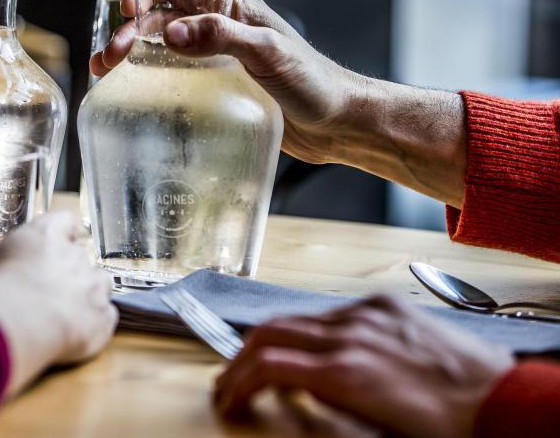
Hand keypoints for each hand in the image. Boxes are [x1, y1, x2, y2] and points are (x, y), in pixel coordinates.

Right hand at [0, 211, 116, 395]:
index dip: (62, 230)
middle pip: (82, 252)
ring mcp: (92, 286)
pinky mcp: (103, 319)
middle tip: (50, 285)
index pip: (64, 220)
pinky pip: (108, 315)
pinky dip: (98, 322)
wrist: (14, 325)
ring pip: (101, 280)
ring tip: (69, 308)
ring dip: (89, 291)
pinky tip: (82, 331)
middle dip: (70, 267)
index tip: (58, 237)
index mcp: (43, 236)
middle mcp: (73, 256)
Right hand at [89, 0, 365, 163]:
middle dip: (129, 30)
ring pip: (160, 47)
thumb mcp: (268, 53)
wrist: (339, 125)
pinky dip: (146, 79)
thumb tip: (170, 32)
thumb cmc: (315, 82)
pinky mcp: (214, 88)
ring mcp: (214, 59)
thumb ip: (221, 36)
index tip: (127, 10)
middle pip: (160, 17)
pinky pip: (172, 76)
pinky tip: (131, 93)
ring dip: (130, 55)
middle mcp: (218, 26)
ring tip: (106, 73)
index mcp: (232, 4)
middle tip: (110, 57)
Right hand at [214, 295, 513, 437]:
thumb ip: (325, 410)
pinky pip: (331, 311)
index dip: (236, 382)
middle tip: (230, 379)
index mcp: (345, 373)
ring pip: (298, 316)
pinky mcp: (385, 304)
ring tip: (264, 363)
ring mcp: (367, 314)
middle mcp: (350, 335)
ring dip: (272, 339)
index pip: (266, 364)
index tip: (227, 398)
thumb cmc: (446, 429)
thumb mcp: (375, 433)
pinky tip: (312, 347)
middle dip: (240, 356)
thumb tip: (293, 400)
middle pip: (270, 331)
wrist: (503, 401)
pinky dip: (310, 328)